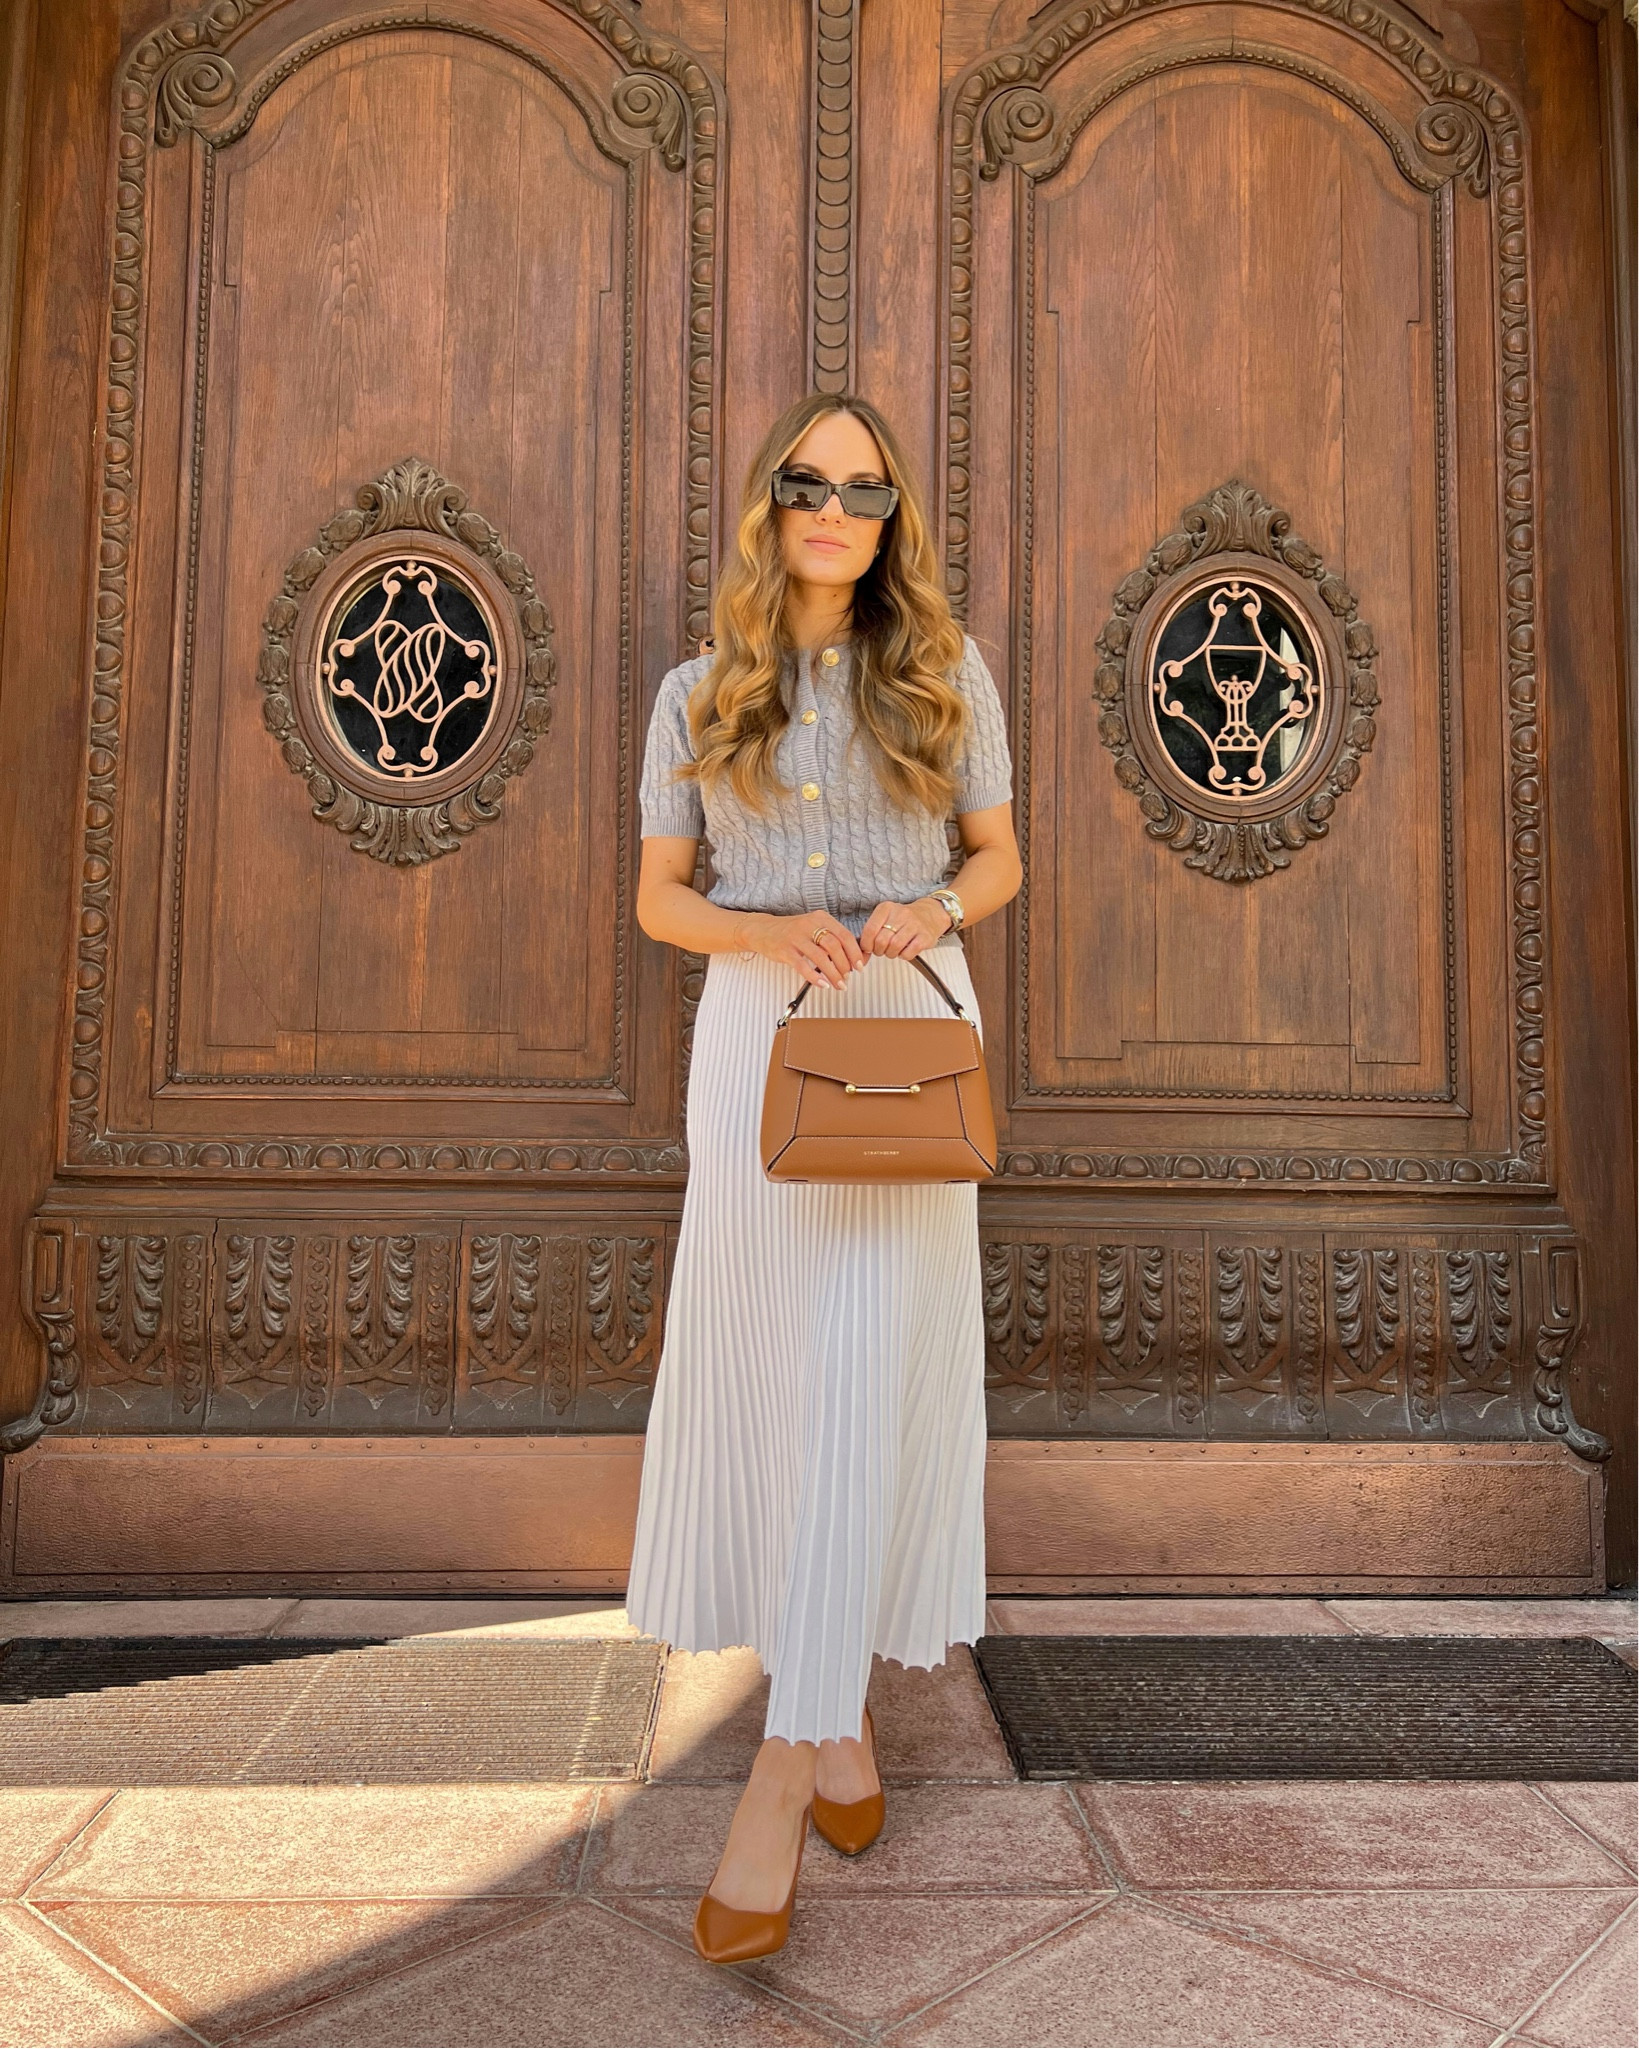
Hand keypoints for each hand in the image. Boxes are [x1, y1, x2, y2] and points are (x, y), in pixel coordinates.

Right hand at [735, 911, 864, 989]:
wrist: (763, 930)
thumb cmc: (792, 932)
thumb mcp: (814, 927)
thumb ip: (831, 939)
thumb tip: (852, 958)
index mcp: (821, 918)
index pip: (845, 936)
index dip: (855, 953)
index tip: (860, 967)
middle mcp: (810, 925)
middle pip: (835, 947)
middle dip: (845, 966)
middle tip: (848, 978)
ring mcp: (797, 938)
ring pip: (821, 957)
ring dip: (833, 974)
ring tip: (839, 984)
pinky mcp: (785, 950)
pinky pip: (803, 966)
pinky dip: (815, 977)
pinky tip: (822, 984)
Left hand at [859, 897, 949, 959]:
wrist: (929, 914)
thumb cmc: (903, 920)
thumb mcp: (885, 918)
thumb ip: (872, 931)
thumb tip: (861, 951)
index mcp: (886, 908)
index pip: (870, 930)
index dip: (866, 944)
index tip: (869, 948)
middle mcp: (901, 914)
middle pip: (881, 940)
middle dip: (879, 950)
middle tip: (882, 950)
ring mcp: (914, 925)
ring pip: (894, 946)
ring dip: (890, 954)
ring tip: (892, 951)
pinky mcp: (925, 937)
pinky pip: (908, 953)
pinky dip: (903, 956)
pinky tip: (904, 951)